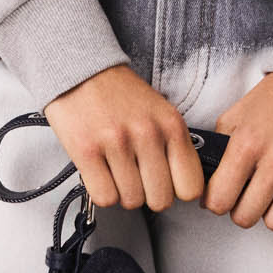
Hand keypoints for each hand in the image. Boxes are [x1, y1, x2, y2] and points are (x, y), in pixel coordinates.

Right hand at [43, 64, 204, 212]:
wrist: (81, 71)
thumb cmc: (121, 96)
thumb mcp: (160, 112)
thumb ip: (174, 146)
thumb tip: (184, 187)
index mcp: (171, 125)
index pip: (191, 187)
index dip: (178, 192)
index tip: (168, 185)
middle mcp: (147, 134)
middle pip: (160, 200)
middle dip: (149, 195)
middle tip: (138, 178)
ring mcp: (116, 143)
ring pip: (132, 201)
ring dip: (123, 192)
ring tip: (117, 171)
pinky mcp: (87, 151)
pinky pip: (105, 197)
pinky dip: (103, 192)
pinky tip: (102, 173)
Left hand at [201, 72, 272, 232]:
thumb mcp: (236, 116)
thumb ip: (218, 149)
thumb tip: (206, 183)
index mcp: (247, 143)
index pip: (219, 200)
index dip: (216, 202)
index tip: (222, 196)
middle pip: (246, 217)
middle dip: (242, 208)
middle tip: (248, 194)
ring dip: (271, 213)